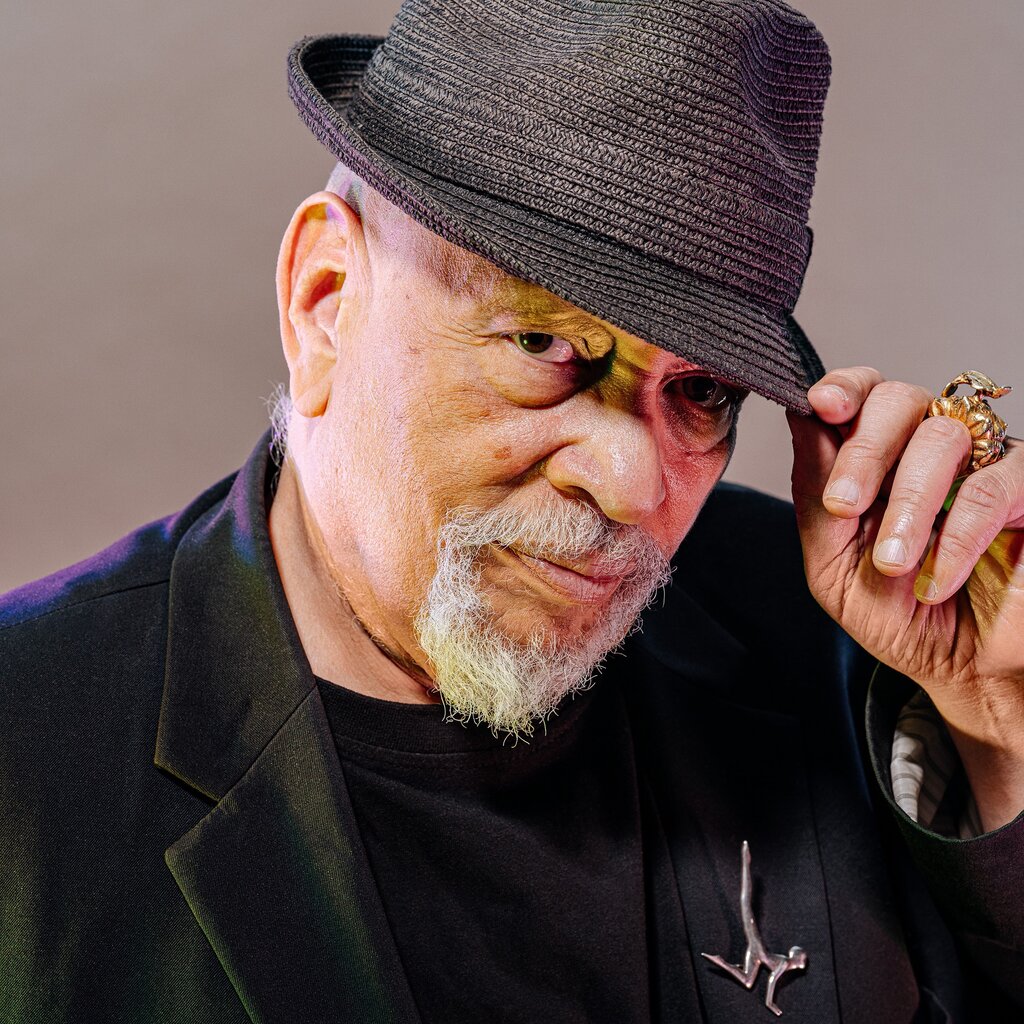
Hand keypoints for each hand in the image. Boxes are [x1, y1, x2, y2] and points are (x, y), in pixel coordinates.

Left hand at [788, 367, 1023, 831]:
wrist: (965, 671)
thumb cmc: (900, 616)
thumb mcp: (835, 568)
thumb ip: (815, 501)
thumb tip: (801, 422)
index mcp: (880, 457)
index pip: (861, 394)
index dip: (842, 387)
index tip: (819, 405)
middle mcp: (932, 447)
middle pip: (898, 399)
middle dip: (863, 450)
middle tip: (845, 505)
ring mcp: (986, 462)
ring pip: (944, 434)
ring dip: (908, 502)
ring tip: (894, 563)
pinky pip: (997, 484)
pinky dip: (960, 532)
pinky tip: (940, 577)